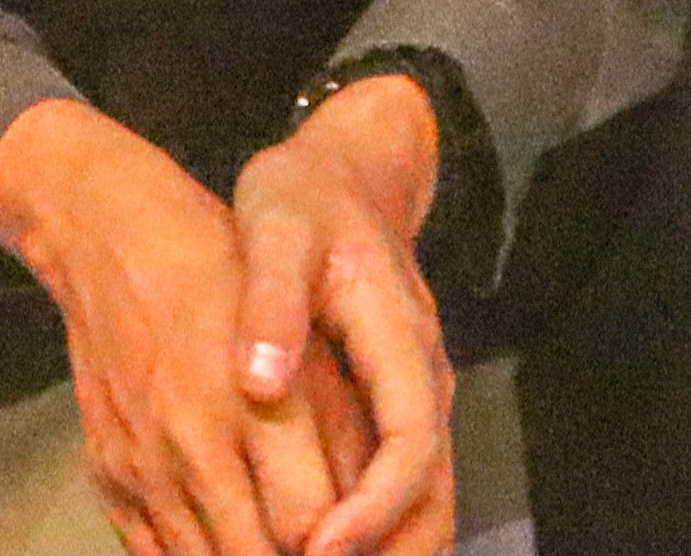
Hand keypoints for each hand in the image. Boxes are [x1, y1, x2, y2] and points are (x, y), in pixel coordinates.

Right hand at [0, 99, 331, 555]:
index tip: (348, 538)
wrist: (110, 240)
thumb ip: (343, 432)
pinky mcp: (107, 473)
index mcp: (256, 406)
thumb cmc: (223, 276)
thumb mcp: (304, 335)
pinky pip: (150, 555)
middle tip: (316, 545)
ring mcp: (143, 465)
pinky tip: (221, 539)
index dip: (338, 542)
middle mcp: (194, 444)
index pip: (310, 525)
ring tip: (271, 539)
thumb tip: (368, 509)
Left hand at [231, 77, 452, 555]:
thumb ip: (272, 300)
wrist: (344, 172)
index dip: (374, 506)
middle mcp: (420, 381)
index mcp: (402, 337)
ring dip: (385, 552)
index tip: (319, 547)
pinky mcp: (389, 413)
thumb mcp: (277, 225)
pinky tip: (316, 554)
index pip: (411, 441)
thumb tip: (258, 382)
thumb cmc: (305, 196)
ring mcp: (410, 401)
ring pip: (422, 504)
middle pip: (432, 495)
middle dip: (388, 552)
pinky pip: (396, 491)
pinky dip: (371, 536)